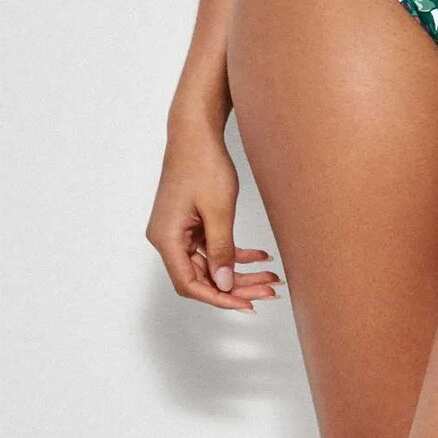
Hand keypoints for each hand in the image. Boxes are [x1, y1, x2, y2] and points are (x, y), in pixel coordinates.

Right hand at [145, 123, 283, 313]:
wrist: (196, 133)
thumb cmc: (203, 164)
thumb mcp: (219, 210)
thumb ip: (222, 250)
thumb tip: (225, 284)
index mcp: (167, 238)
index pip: (190, 283)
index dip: (218, 298)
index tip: (246, 304)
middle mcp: (168, 238)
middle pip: (202, 276)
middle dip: (236, 287)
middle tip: (268, 291)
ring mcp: (179, 231)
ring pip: (211, 264)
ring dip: (240, 272)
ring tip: (270, 277)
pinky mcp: (191, 223)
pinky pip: (213, 247)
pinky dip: (235, 253)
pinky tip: (261, 257)